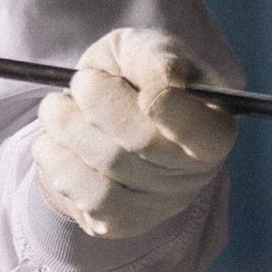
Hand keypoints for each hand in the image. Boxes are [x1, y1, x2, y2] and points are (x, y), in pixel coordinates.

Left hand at [30, 28, 234, 239]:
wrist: (96, 116)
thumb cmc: (129, 76)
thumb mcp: (140, 49)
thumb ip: (153, 55)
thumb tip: (169, 76)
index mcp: (214, 124)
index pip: (206, 132)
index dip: (173, 112)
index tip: (145, 92)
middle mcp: (196, 172)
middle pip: (142, 143)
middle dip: (98, 102)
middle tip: (80, 81)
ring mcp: (161, 204)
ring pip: (107, 169)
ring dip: (67, 129)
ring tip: (57, 108)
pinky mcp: (123, 222)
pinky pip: (84, 196)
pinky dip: (57, 160)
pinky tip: (57, 142)